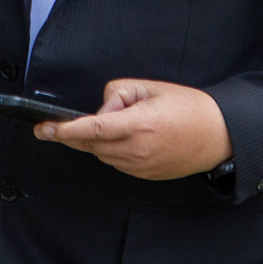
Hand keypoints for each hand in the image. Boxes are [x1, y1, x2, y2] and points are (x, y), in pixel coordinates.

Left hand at [35, 79, 230, 180]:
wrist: (217, 136)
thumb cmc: (187, 108)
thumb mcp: (149, 88)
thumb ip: (117, 94)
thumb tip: (101, 110)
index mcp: (138, 125)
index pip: (92, 128)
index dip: (65, 130)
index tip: (45, 129)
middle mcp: (137, 150)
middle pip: (91, 143)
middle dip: (77, 131)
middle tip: (64, 123)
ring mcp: (140, 167)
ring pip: (101, 154)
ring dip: (97, 139)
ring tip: (123, 122)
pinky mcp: (145, 175)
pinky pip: (116, 162)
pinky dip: (111, 149)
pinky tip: (126, 136)